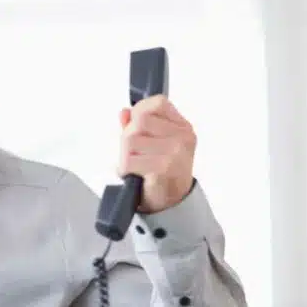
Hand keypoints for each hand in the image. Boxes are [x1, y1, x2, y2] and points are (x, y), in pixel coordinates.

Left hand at [118, 95, 195, 212]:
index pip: (157, 102)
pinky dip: (125, 169)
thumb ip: (137, 126)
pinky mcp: (163, 168)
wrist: (171, 203)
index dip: (140, 111)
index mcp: (182, 128)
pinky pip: (129, 160)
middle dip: (128, 137)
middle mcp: (182, 138)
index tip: (135, 125)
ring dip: (125, 155)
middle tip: (134, 153)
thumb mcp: (153, 144)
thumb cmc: (161, 172)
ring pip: (130, 140)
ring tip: (136, 165)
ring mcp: (175, 153)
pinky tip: (135, 175)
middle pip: (139, 121)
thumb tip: (124, 112)